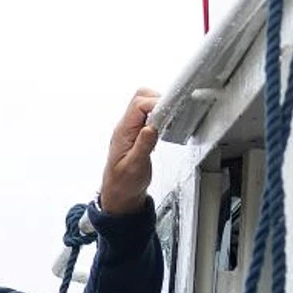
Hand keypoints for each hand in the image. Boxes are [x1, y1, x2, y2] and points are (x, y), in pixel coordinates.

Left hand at [96, 88, 161, 215]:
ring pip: (145, 105)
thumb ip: (143, 146)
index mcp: (123, 132)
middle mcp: (126, 127)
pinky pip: (149, 116)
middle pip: (140, 98)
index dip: (156, 104)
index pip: (138, 105)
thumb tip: (150, 128)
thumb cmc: (124, 184)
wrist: (120, 195)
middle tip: (172, 113)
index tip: (170, 112)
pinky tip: (166, 128)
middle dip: (159, 100)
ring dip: (160, 108)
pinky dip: (160, 117)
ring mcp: (132, 129)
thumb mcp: (135, 167)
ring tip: (171, 121)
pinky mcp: (138, 134)